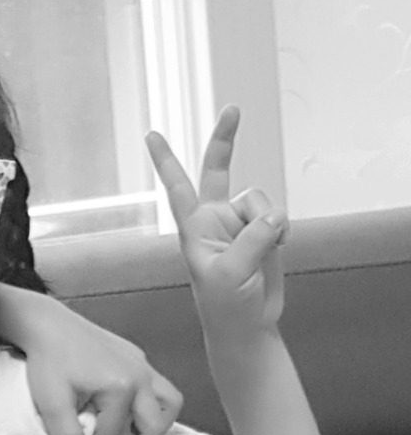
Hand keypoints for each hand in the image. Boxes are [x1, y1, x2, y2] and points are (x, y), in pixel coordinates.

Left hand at [13, 291, 183, 434]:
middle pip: (156, 423)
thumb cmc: (47, 360)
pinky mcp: (136, 356)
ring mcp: (142, 363)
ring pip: (168, 403)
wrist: (46, 324)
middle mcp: (140, 375)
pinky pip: (157, 387)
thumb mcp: (51, 404)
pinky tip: (129, 415)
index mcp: (121, 387)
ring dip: (156, 427)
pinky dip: (150, 407)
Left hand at [146, 106, 288, 333]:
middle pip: (219, 170)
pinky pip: (279, 214)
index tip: (151, 133)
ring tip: (266, 249)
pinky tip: (278, 247)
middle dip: (225, 140)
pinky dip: (283, 229)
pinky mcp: (262, 231)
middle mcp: (214, 221)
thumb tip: (275, 216)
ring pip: (261, 199)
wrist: (248, 326)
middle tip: (233, 108)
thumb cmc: (227, 307)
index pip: (177, 188)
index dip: (165, 160)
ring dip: (270, 221)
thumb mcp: (232, 274)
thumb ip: (252, 239)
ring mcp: (239, 224)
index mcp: (194, 230)